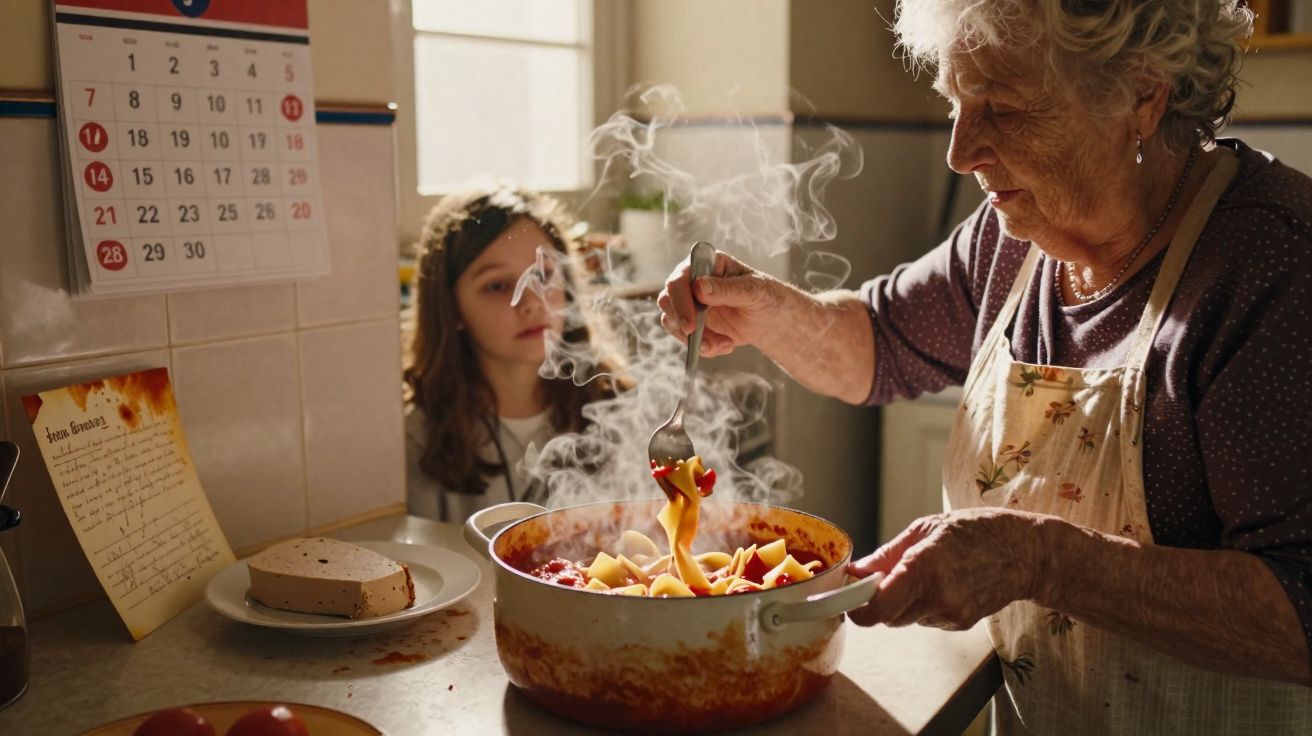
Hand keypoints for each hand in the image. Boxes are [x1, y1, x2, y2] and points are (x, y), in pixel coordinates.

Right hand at [655, 249, 789, 357]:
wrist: (772, 319)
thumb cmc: (766, 296)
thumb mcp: (753, 291)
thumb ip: (727, 289)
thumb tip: (699, 286)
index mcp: (707, 264)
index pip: (680, 278)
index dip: (680, 300)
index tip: (691, 324)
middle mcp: (692, 280)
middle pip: (667, 299)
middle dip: (681, 323)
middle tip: (700, 341)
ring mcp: (690, 302)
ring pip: (671, 321)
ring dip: (694, 339)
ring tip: (723, 344)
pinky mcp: (692, 322)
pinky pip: (685, 337)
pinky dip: (704, 346)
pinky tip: (726, 344)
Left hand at [847, 508, 1052, 629]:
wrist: (1026, 553)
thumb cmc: (976, 532)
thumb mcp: (925, 530)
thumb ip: (886, 555)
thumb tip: (855, 572)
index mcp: (924, 568)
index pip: (875, 610)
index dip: (855, 608)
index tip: (849, 596)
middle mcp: (937, 597)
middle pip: (885, 617)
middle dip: (877, 600)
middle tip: (883, 577)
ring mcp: (951, 615)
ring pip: (903, 619)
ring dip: (901, 602)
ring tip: (923, 573)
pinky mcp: (959, 624)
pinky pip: (924, 619)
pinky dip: (922, 605)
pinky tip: (942, 583)